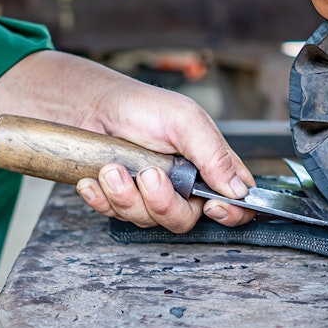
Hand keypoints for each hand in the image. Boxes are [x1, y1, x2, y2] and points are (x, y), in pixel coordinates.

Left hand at [0, 51, 256, 232]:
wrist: (90, 107)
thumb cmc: (140, 107)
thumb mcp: (185, 120)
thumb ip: (214, 154)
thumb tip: (238, 190)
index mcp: (209, 167)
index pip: (237, 203)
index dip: (231, 214)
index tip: (212, 207)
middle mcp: (183, 187)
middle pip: (185, 220)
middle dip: (162, 202)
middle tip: (148, 175)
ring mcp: (150, 198)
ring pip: (147, 221)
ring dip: (125, 196)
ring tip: (112, 168)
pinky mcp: (121, 202)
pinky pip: (114, 216)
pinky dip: (101, 199)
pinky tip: (94, 180)